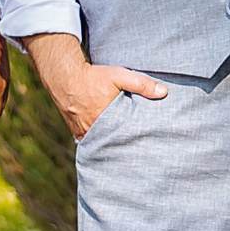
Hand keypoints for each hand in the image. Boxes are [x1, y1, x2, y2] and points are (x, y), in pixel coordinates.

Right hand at [34, 45, 166, 140]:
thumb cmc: (93, 77)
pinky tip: (109, 144)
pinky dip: (99, 142)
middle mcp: (91, 131)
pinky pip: (90, 142)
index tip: (144, 147)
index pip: (123, 139)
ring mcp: (82, 133)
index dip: (134, 143)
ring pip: (101, 144)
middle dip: (124, 147)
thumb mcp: (120, 76)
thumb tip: (164, 92)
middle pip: (112, 144)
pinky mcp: (76, 132)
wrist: (65, 76)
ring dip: (111, 145)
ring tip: (125, 150)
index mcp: (104, 122)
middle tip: (138, 153)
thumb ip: (142, 84)